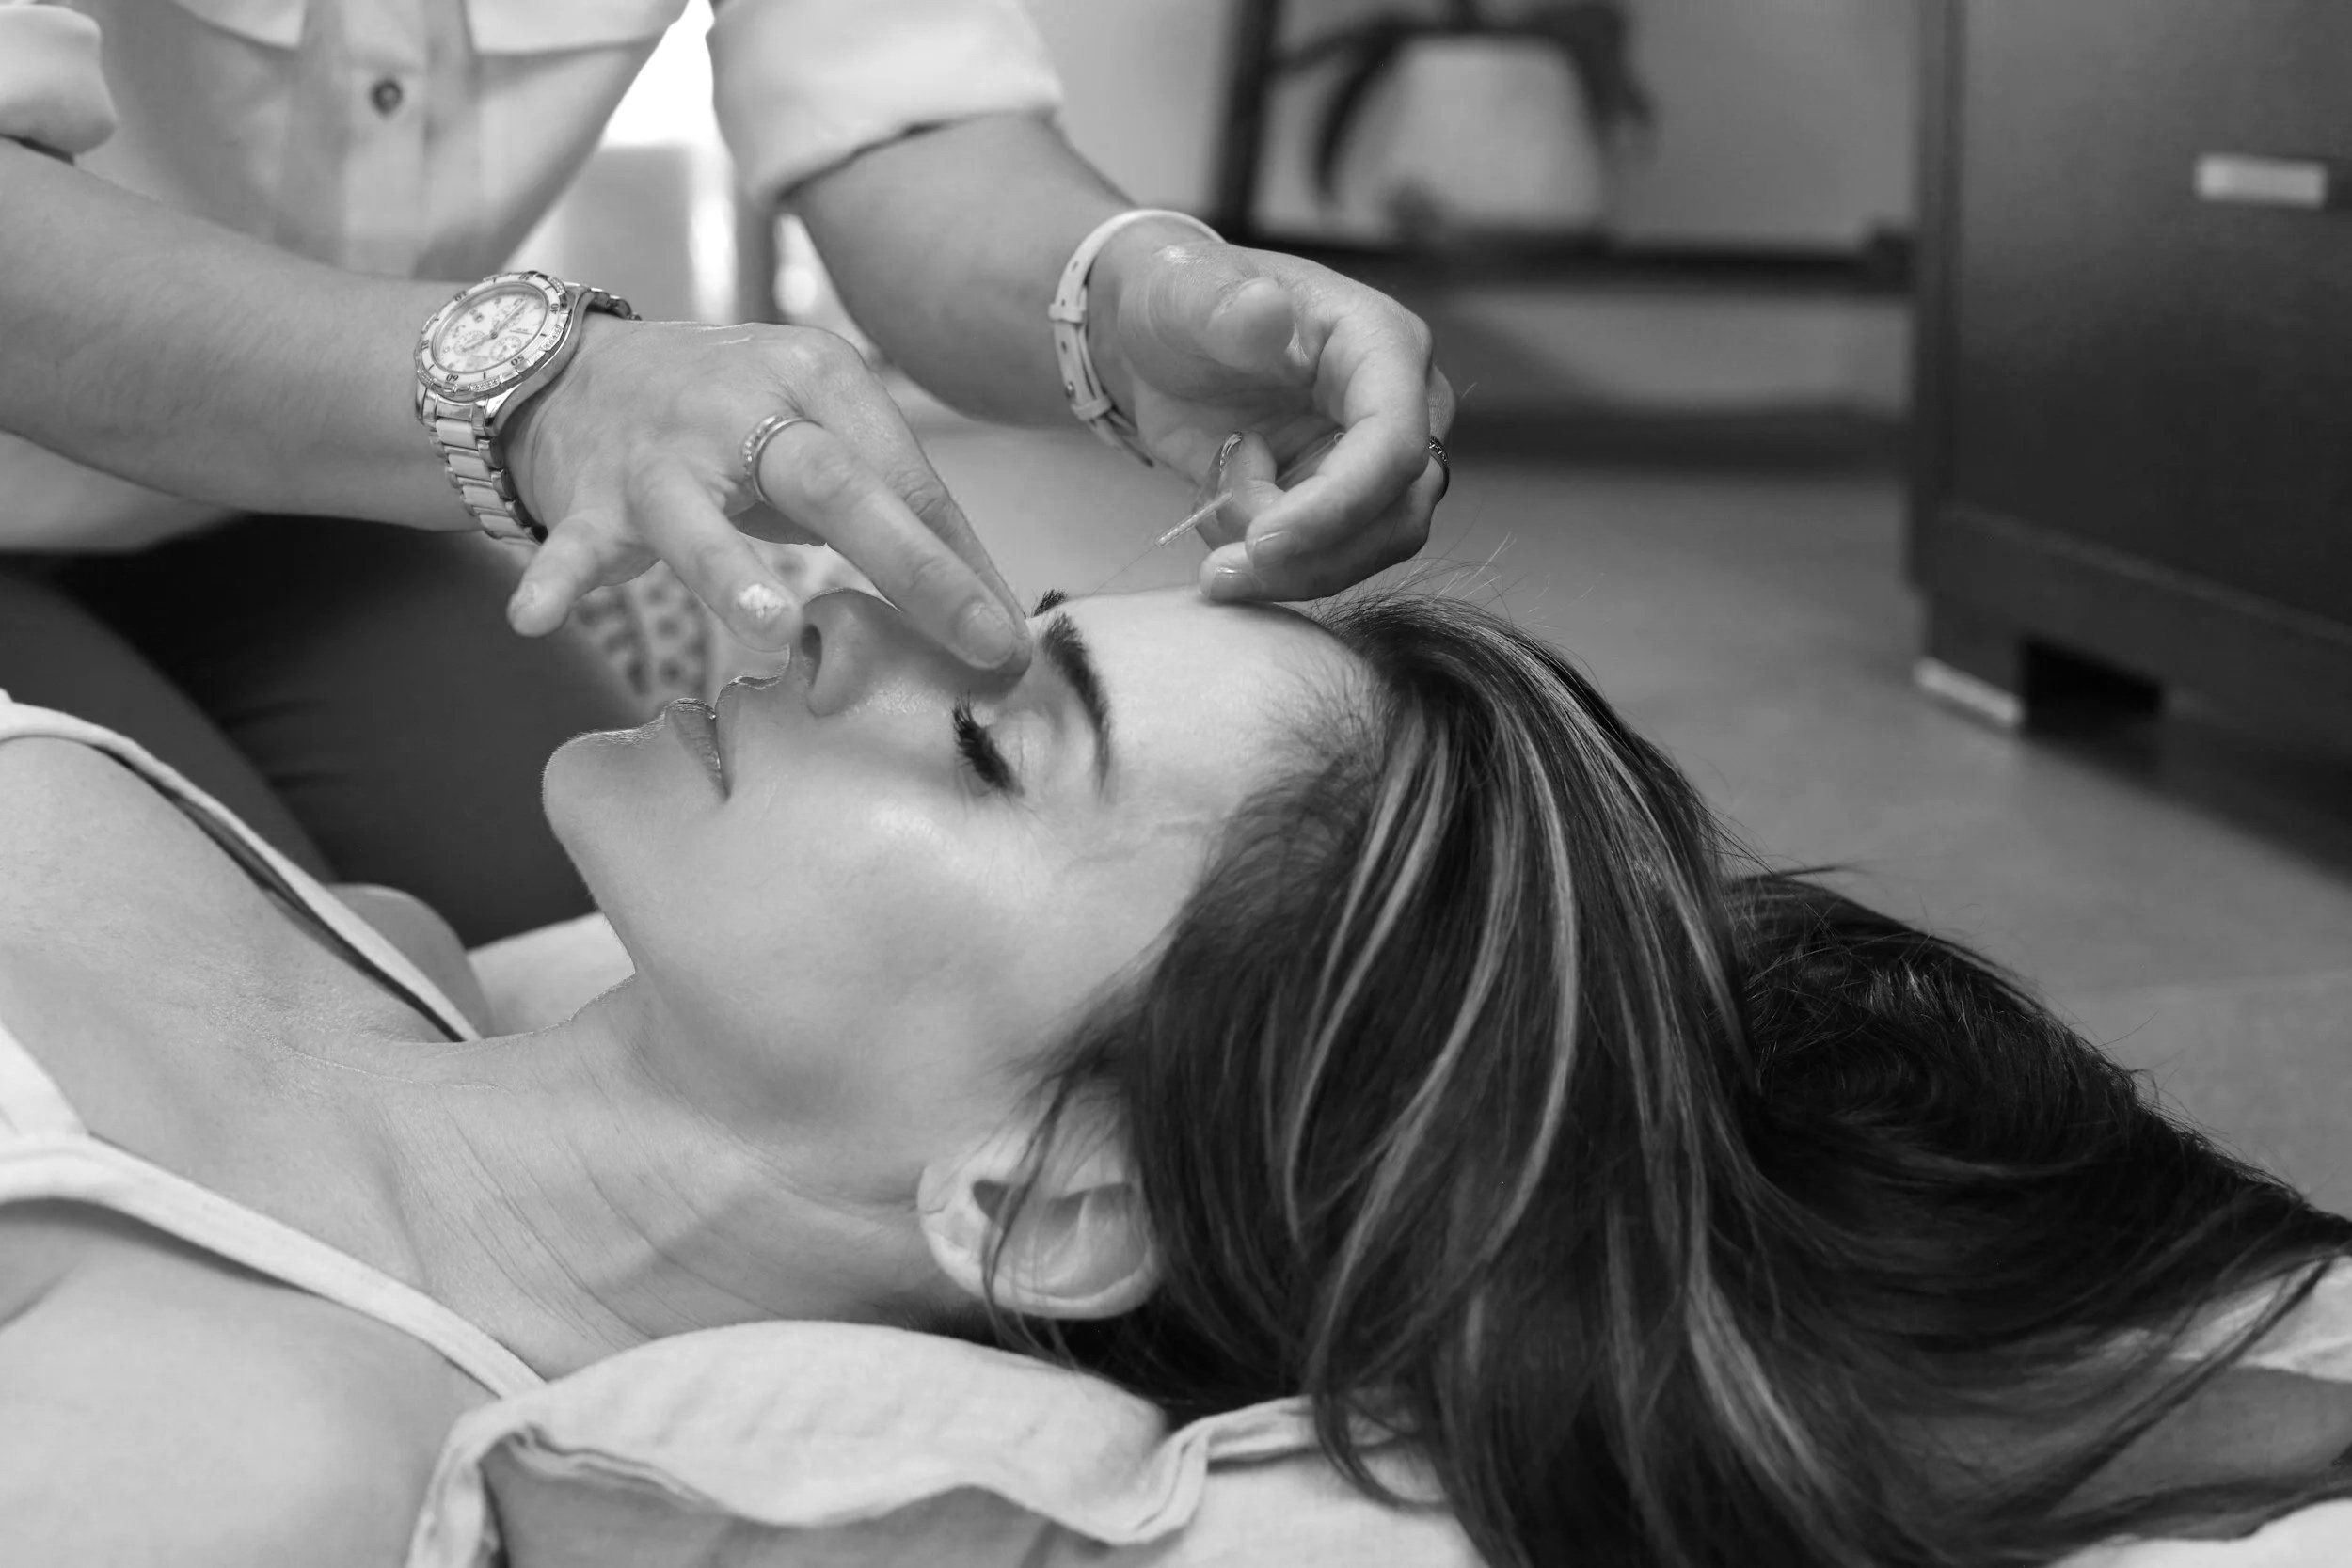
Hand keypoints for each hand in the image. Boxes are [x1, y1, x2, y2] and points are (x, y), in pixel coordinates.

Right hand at [500, 317, 1029, 672]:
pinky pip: (571, 542)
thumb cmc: (731, 424)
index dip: (964, 564)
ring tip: (771, 625)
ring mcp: (661, 452)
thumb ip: (892, 506)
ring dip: (733, 573)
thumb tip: (992, 611)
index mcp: (819, 378)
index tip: (1011, 641)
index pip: (909, 478)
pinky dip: (556, 579)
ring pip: (698, 517)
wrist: (576, 371)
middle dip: (915, 566)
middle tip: (977, 639)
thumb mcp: (818, 436)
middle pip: (837, 485)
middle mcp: (743, 404)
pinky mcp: (591, 493)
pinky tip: (535, 619)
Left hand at [1089, 229, 1454, 601]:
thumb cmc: (1182, 302)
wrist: (1160, 342)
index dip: (1337, 503)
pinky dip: (1266, 566)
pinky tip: (1217, 515)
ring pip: (1365, 552)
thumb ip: (1222, 305)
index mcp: (1381, 343)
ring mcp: (1377, 463)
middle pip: (1397, 514)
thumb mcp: (1184, 293)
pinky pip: (1324, 562)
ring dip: (1284, 571)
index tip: (1261, 539)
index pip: (1395, 442)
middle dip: (1310, 557)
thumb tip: (1266, 309)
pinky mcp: (1344, 504)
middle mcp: (1401, 408)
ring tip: (1212, 545)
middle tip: (1221, 573)